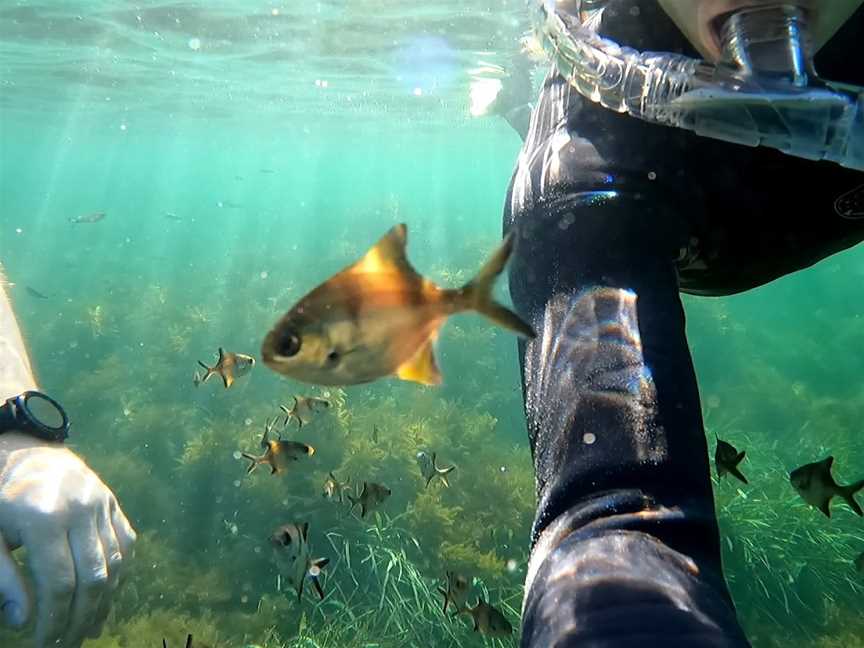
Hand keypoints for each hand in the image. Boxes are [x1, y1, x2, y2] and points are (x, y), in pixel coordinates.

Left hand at [0, 432, 135, 646]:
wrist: (28, 454)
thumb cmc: (2, 500)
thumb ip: (4, 578)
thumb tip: (22, 620)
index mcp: (44, 516)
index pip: (58, 582)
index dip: (53, 618)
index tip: (43, 642)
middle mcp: (81, 508)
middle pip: (92, 577)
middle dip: (81, 618)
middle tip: (67, 643)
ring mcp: (103, 503)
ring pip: (114, 563)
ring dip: (103, 602)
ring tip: (86, 628)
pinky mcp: (114, 503)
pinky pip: (125, 544)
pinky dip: (119, 574)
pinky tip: (105, 596)